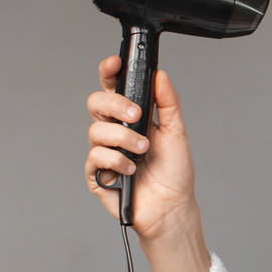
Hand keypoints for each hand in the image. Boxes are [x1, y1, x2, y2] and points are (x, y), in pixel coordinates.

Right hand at [84, 56, 198, 242]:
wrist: (172, 207)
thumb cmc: (174, 173)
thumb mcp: (177, 133)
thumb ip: (168, 104)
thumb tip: (161, 76)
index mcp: (132, 118)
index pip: (114, 88)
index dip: (109, 72)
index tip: (115, 63)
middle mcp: (115, 131)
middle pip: (96, 103)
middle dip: (115, 105)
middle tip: (136, 116)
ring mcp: (104, 151)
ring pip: (96, 130)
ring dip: (123, 139)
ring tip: (142, 152)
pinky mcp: (97, 173)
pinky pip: (95, 157)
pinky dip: (115, 161)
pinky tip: (131, 170)